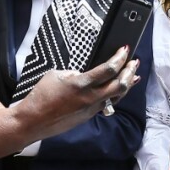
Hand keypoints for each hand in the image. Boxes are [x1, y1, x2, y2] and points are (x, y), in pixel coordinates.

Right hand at [13, 46, 139, 142]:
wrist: (35, 120)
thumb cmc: (42, 95)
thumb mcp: (56, 75)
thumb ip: (74, 73)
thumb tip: (83, 74)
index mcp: (81, 84)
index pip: (108, 70)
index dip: (119, 58)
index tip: (125, 49)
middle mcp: (90, 98)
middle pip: (119, 85)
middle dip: (129, 71)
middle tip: (134, 61)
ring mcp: (91, 108)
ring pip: (117, 96)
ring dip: (127, 84)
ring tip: (134, 75)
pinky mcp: (89, 115)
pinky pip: (108, 103)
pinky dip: (117, 94)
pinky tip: (119, 90)